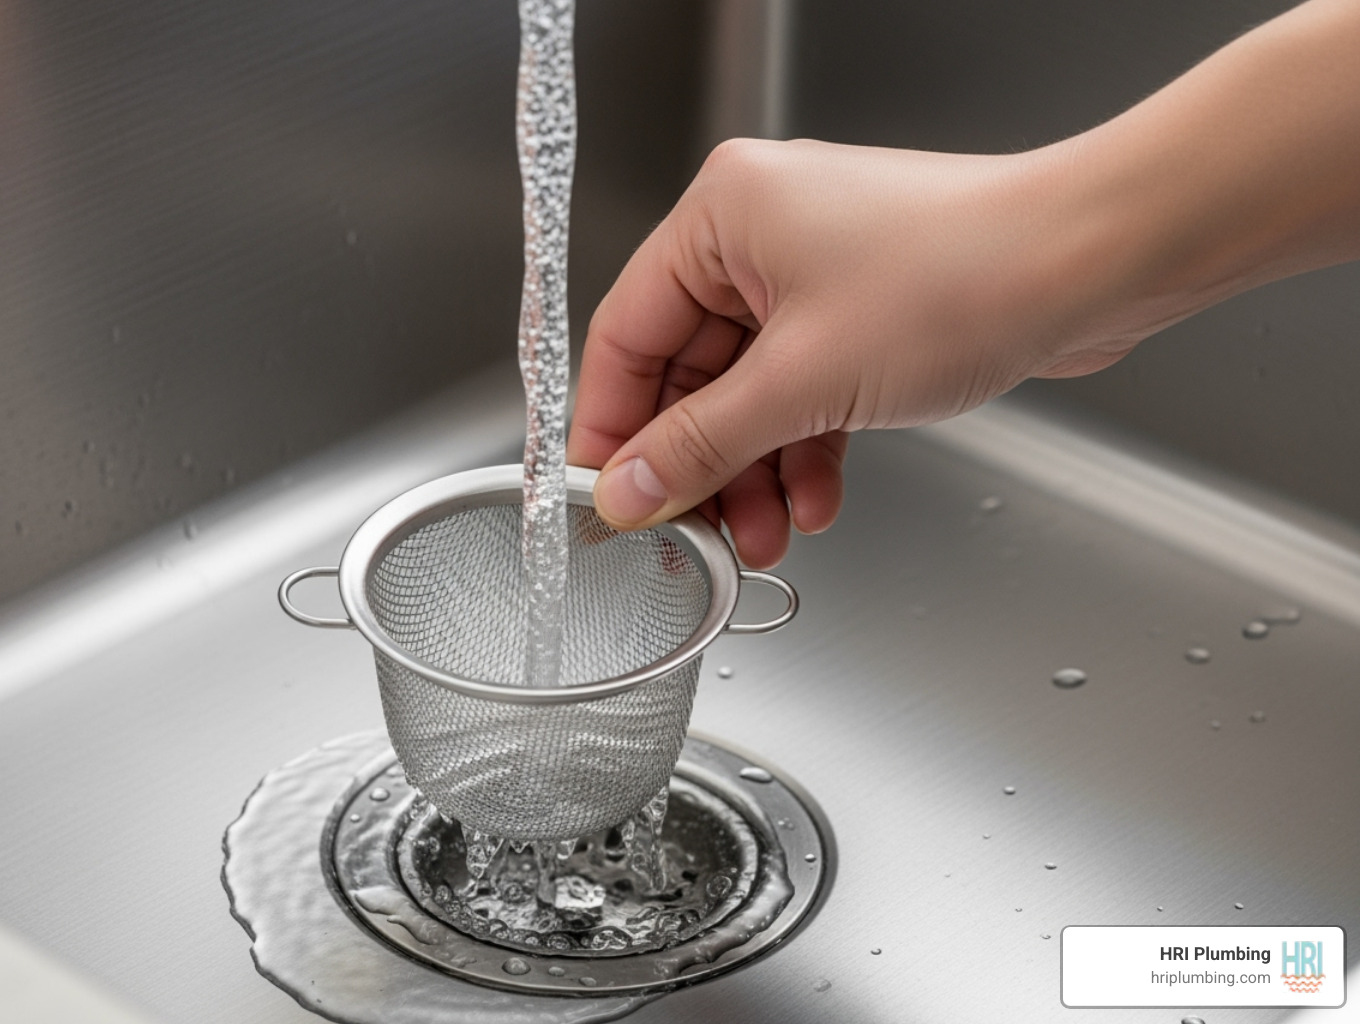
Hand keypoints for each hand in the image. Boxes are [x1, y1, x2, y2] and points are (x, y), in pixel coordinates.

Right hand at [567, 138, 1140, 566]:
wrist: (1096, 265)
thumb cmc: (967, 274)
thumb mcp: (802, 381)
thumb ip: (700, 446)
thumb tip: (626, 491)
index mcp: (722, 217)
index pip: (626, 334)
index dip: (611, 427)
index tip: (608, 497)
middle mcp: (761, 238)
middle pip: (689, 374)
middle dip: (700, 465)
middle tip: (694, 535)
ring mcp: (817, 276)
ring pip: (750, 394)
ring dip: (755, 472)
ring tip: (764, 537)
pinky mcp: (864, 314)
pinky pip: (805, 393)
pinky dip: (805, 451)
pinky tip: (815, 502)